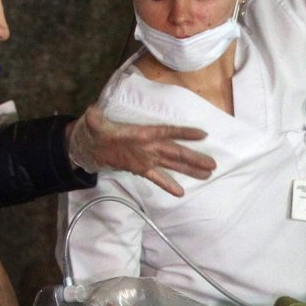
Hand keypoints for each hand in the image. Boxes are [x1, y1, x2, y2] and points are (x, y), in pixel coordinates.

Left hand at [67, 106, 215, 196]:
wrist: (92, 143)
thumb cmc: (97, 130)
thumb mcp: (94, 123)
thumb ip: (95, 119)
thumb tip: (91, 112)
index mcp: (143, 134)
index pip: (167, 132)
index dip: (184, 133)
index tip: (202, 134)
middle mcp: (150, 146)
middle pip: (176, 151)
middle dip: (194, 158)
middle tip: (213, 163)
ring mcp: (148, 158)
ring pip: (173, 164)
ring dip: (190, 170)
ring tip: (207, 174)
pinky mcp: (142, 168)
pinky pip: (158, 177)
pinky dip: (168, 184)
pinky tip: (181, 193)